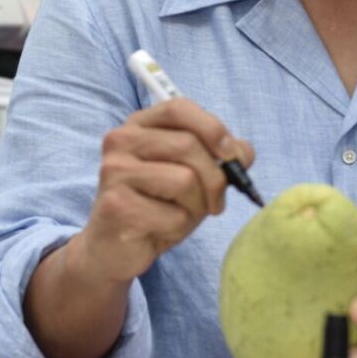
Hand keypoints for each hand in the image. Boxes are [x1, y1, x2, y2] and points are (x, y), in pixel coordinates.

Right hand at [74, 98, 253, 285]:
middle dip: (215, 179)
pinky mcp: (117, 205)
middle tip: (215, 203)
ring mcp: (115, 172)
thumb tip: (243, 152)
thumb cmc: (156, 207)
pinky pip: (174, 215)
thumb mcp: (192, 176)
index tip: (231, 154)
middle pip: (188, 145)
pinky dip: (179, 228)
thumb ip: (217, 158)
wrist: (113, 249)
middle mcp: (120, 141)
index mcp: (138, 126)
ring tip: (180, 216)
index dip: (212, 128)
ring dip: (197, 206)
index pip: (178, 108)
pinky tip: (160, 230)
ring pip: (185, 180)